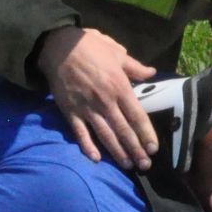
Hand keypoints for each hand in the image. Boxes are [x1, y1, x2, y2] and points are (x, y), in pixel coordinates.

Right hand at [36, 27, 159, 168]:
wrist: (57, 46)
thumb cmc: (89, 46)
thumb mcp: (116, 52)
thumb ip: (135, 67)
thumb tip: (152, 72)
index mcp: (119, 87)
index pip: (137, 116)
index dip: (146, 134)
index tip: (153, 148)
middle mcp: (106, 101)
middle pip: (124, 130)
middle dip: (136, 149)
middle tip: (145, 165)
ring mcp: (87, 108)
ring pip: (105, 135)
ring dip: (117, 152)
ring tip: (127, 165)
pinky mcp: (70, 111)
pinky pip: (80, 133)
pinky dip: (88, 146)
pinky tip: (96, 159)